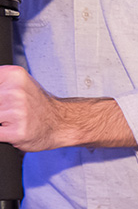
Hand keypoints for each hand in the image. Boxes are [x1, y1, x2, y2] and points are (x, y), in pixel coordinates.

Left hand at [0, 65, 132, 150]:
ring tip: (12, 120)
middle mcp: (15, 91)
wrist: (61, 123)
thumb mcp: (16, 82)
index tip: (5, 99)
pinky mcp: (17, 132)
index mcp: (13, 75)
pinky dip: (2, 133)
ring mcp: (17, 112)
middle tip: (10, 110)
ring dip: (1, 121)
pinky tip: (12, 129)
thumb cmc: (37, 105)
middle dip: (0, 108)